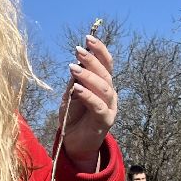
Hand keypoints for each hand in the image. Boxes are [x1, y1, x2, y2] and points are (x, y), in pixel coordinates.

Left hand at [59, 35, 116, 171]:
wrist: (74, 144)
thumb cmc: (73, 117)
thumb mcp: (71, 95)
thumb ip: (75, 81)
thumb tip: (77, 64)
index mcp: (103, 84)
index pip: (106, 63)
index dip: (99, 50)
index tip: (88, 37)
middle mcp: (110, 93)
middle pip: (105, 73)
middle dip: (92, 60)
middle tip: (78, 50)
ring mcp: (110, 107)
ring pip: (103, 87)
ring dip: (88, 76)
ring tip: (73, 68)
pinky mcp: (105, 120)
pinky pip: (98, 105)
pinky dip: (87, 95)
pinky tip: (76, 88)